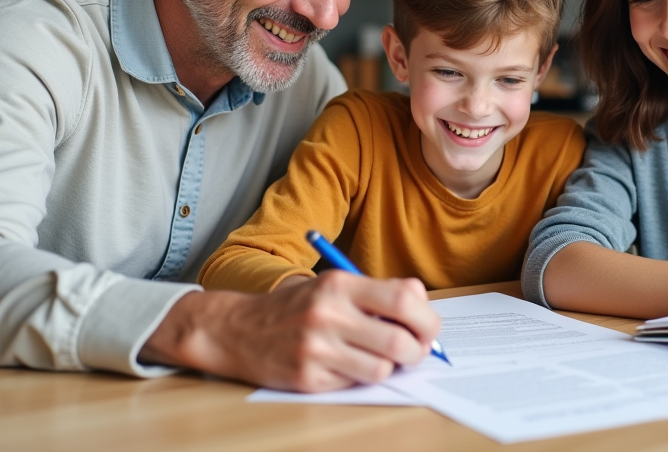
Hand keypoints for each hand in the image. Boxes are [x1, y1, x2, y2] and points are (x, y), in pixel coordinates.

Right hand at [140, 270, 439, 391]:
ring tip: (376, 356)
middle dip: (418, 351)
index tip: (428, 327)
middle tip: (415, 351)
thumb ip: (377, 293)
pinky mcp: (308, 379)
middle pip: (400, 341)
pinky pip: (355, 383)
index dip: (426, 318)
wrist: (239, 329)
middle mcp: (328, 315)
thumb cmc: (297, 306)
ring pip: (382, 369)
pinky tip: (346, 364)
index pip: (404, 300)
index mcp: (340, 284)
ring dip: (388, 367)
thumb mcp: (334, 285)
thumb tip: (423, 308)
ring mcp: (317, 350)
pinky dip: (359, 377)